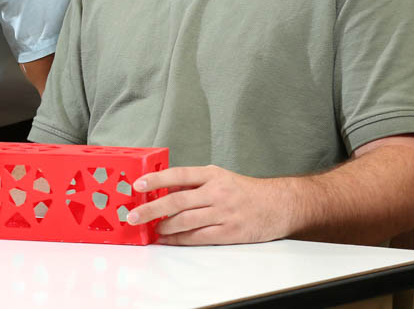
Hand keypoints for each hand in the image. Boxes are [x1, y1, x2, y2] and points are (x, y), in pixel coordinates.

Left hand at [126, 165, 291, 244]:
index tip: (138, 185)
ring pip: (185, 221)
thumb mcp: (220, 177)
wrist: (279, 205)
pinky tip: (167, 239)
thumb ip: (194, 183)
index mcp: (213, 175)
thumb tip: (164, 189)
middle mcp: (217, 192)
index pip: (179, 174)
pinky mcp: (229, 232)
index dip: (156, 179)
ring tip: (152, 228)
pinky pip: (197, 237)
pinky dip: (179, 239)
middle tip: (133, 216)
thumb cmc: (245, 191)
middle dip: (151, 209)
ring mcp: (223, 213)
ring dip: (164, 226)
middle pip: (177, 201)